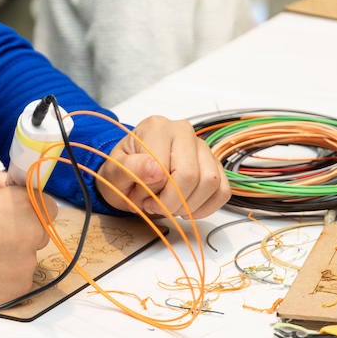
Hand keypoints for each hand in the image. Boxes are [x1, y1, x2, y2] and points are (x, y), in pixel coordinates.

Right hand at [0, 169, 50, 316]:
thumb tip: (11, 183)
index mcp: (21, 206)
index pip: (48, 204)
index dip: (30, 207)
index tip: (11, 212)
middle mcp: (30, 235)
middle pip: (40, 231)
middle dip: (22, 230)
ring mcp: (26, 266)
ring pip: (29, 257)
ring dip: (13, 255)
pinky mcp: (18, 291)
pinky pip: (20, 279)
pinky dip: (6, 277)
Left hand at [95, 116, 231, 218]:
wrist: (129, 174)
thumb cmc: (123, 171)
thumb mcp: (114, 172)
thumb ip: (130, 169)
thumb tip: (155, 170)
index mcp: (157, 128)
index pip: (166, 168)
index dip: (154, 194)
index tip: (142, 199)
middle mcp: (183, 131)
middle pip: (192, 176)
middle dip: (173, 203)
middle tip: (155, 207)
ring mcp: (202, 147)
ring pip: (211, 183)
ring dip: (189, 206)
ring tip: (169, 206)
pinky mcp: (214, 164)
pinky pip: (222, 190)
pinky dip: (206, 207)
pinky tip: (187, 209)